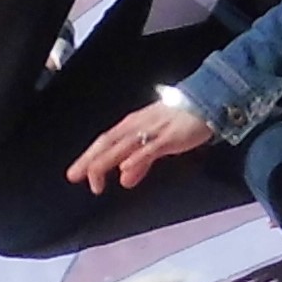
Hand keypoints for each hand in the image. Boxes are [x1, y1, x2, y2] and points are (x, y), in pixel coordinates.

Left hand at [68, 96, 216, 192]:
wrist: (207, 101)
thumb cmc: (181, 121)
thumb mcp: (157, 143)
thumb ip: (140, 163)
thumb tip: (124, 180)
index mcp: (132, 125)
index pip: (104, 141)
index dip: (88, 157)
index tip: (75, 174)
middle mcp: (137, 126)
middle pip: (108, 143)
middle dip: (90, 161)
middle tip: (74, 177)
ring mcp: (153, 130)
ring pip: (123, 147)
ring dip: (106, 163)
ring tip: (94, 180)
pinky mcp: (169, 137)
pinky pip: (150, 148)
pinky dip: (136, 158)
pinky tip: (125, 169)